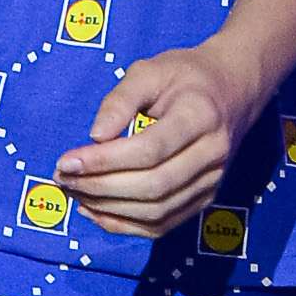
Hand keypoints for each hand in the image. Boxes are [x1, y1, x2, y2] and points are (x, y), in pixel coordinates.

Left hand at [53, 40, 251, 241]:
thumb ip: (119, 100)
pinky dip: (125, 225)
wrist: (233, 90)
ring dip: (108, 208)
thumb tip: (94, 137)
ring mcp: (212, 181)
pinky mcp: (204, 199)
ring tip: (73, 192)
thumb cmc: (184, 76)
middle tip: (62, 178)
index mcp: (200, 116)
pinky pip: (162, 225)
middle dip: (100, 187)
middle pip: (153, 185)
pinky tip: (94, 210)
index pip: (149, 149)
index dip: (104, 161)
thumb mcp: (149, 70)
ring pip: (157, 211)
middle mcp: (213, 154)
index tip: (66, 160)